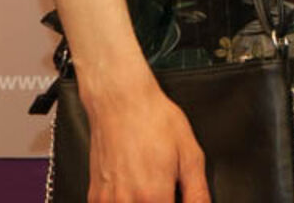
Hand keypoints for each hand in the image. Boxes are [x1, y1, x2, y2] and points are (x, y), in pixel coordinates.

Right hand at [84, 69, 210, 202]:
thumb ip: (198, 193)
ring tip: (151, 186)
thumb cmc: (154, 120)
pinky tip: (134, 188)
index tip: (179, 197)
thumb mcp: (190, 155)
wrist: (121, 101)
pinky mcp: (95, 196)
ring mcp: (107, 202)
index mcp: (154, 196)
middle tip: (169, 189)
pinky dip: (126, 202)